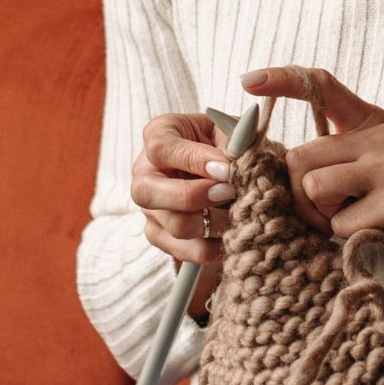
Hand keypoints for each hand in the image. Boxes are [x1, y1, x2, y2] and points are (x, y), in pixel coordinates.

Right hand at [132, 112, 236, 266]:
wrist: (231, 172)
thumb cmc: (229, 145)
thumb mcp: (235, 134)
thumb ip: (236, 143)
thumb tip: (234, 166)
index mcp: (160, 134)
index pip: (161, 148)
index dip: (194, 161)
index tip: (227, 170)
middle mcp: (145, 171)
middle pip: (147, 192)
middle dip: (192, 197)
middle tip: (229, 193)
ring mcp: (149, 207)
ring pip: (172, 224)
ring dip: (211, 224)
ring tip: (238, 214)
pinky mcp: (159, 235)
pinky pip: (183, 251)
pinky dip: (211, 248)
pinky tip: (230, 234)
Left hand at [236, 66, 383, 263]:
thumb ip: (343, 150)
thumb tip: (284, 164)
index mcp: (371, 121)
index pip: (321, 85)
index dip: (282, 79)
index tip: (248, 80)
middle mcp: (378, 137)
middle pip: (299, 158)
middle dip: (298, 194)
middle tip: (323, 212)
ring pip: (313, 189)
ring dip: (323, 216)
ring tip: (352, 219)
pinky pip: (341, 224)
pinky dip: (349, 237)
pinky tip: (376, 230)